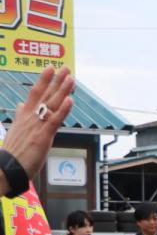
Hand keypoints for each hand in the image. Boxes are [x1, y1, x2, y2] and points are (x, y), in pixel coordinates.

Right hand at [3, 66, 73, 191]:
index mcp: (24, 115)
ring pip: (51, 104)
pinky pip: (54, 120)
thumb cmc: (14, 151)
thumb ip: (21, 115)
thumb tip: (21, 105)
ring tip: (71, 78)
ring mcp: (37, 125)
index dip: (44, 80)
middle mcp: (30, 117)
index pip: (35, 93)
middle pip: (45, 95)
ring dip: (62, 91)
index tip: (51, 69)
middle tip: (66, 67)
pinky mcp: (43, 136)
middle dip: (57, 81)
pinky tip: (70, 100)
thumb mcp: (16, 129)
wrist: (7, 167)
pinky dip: (63, 110)